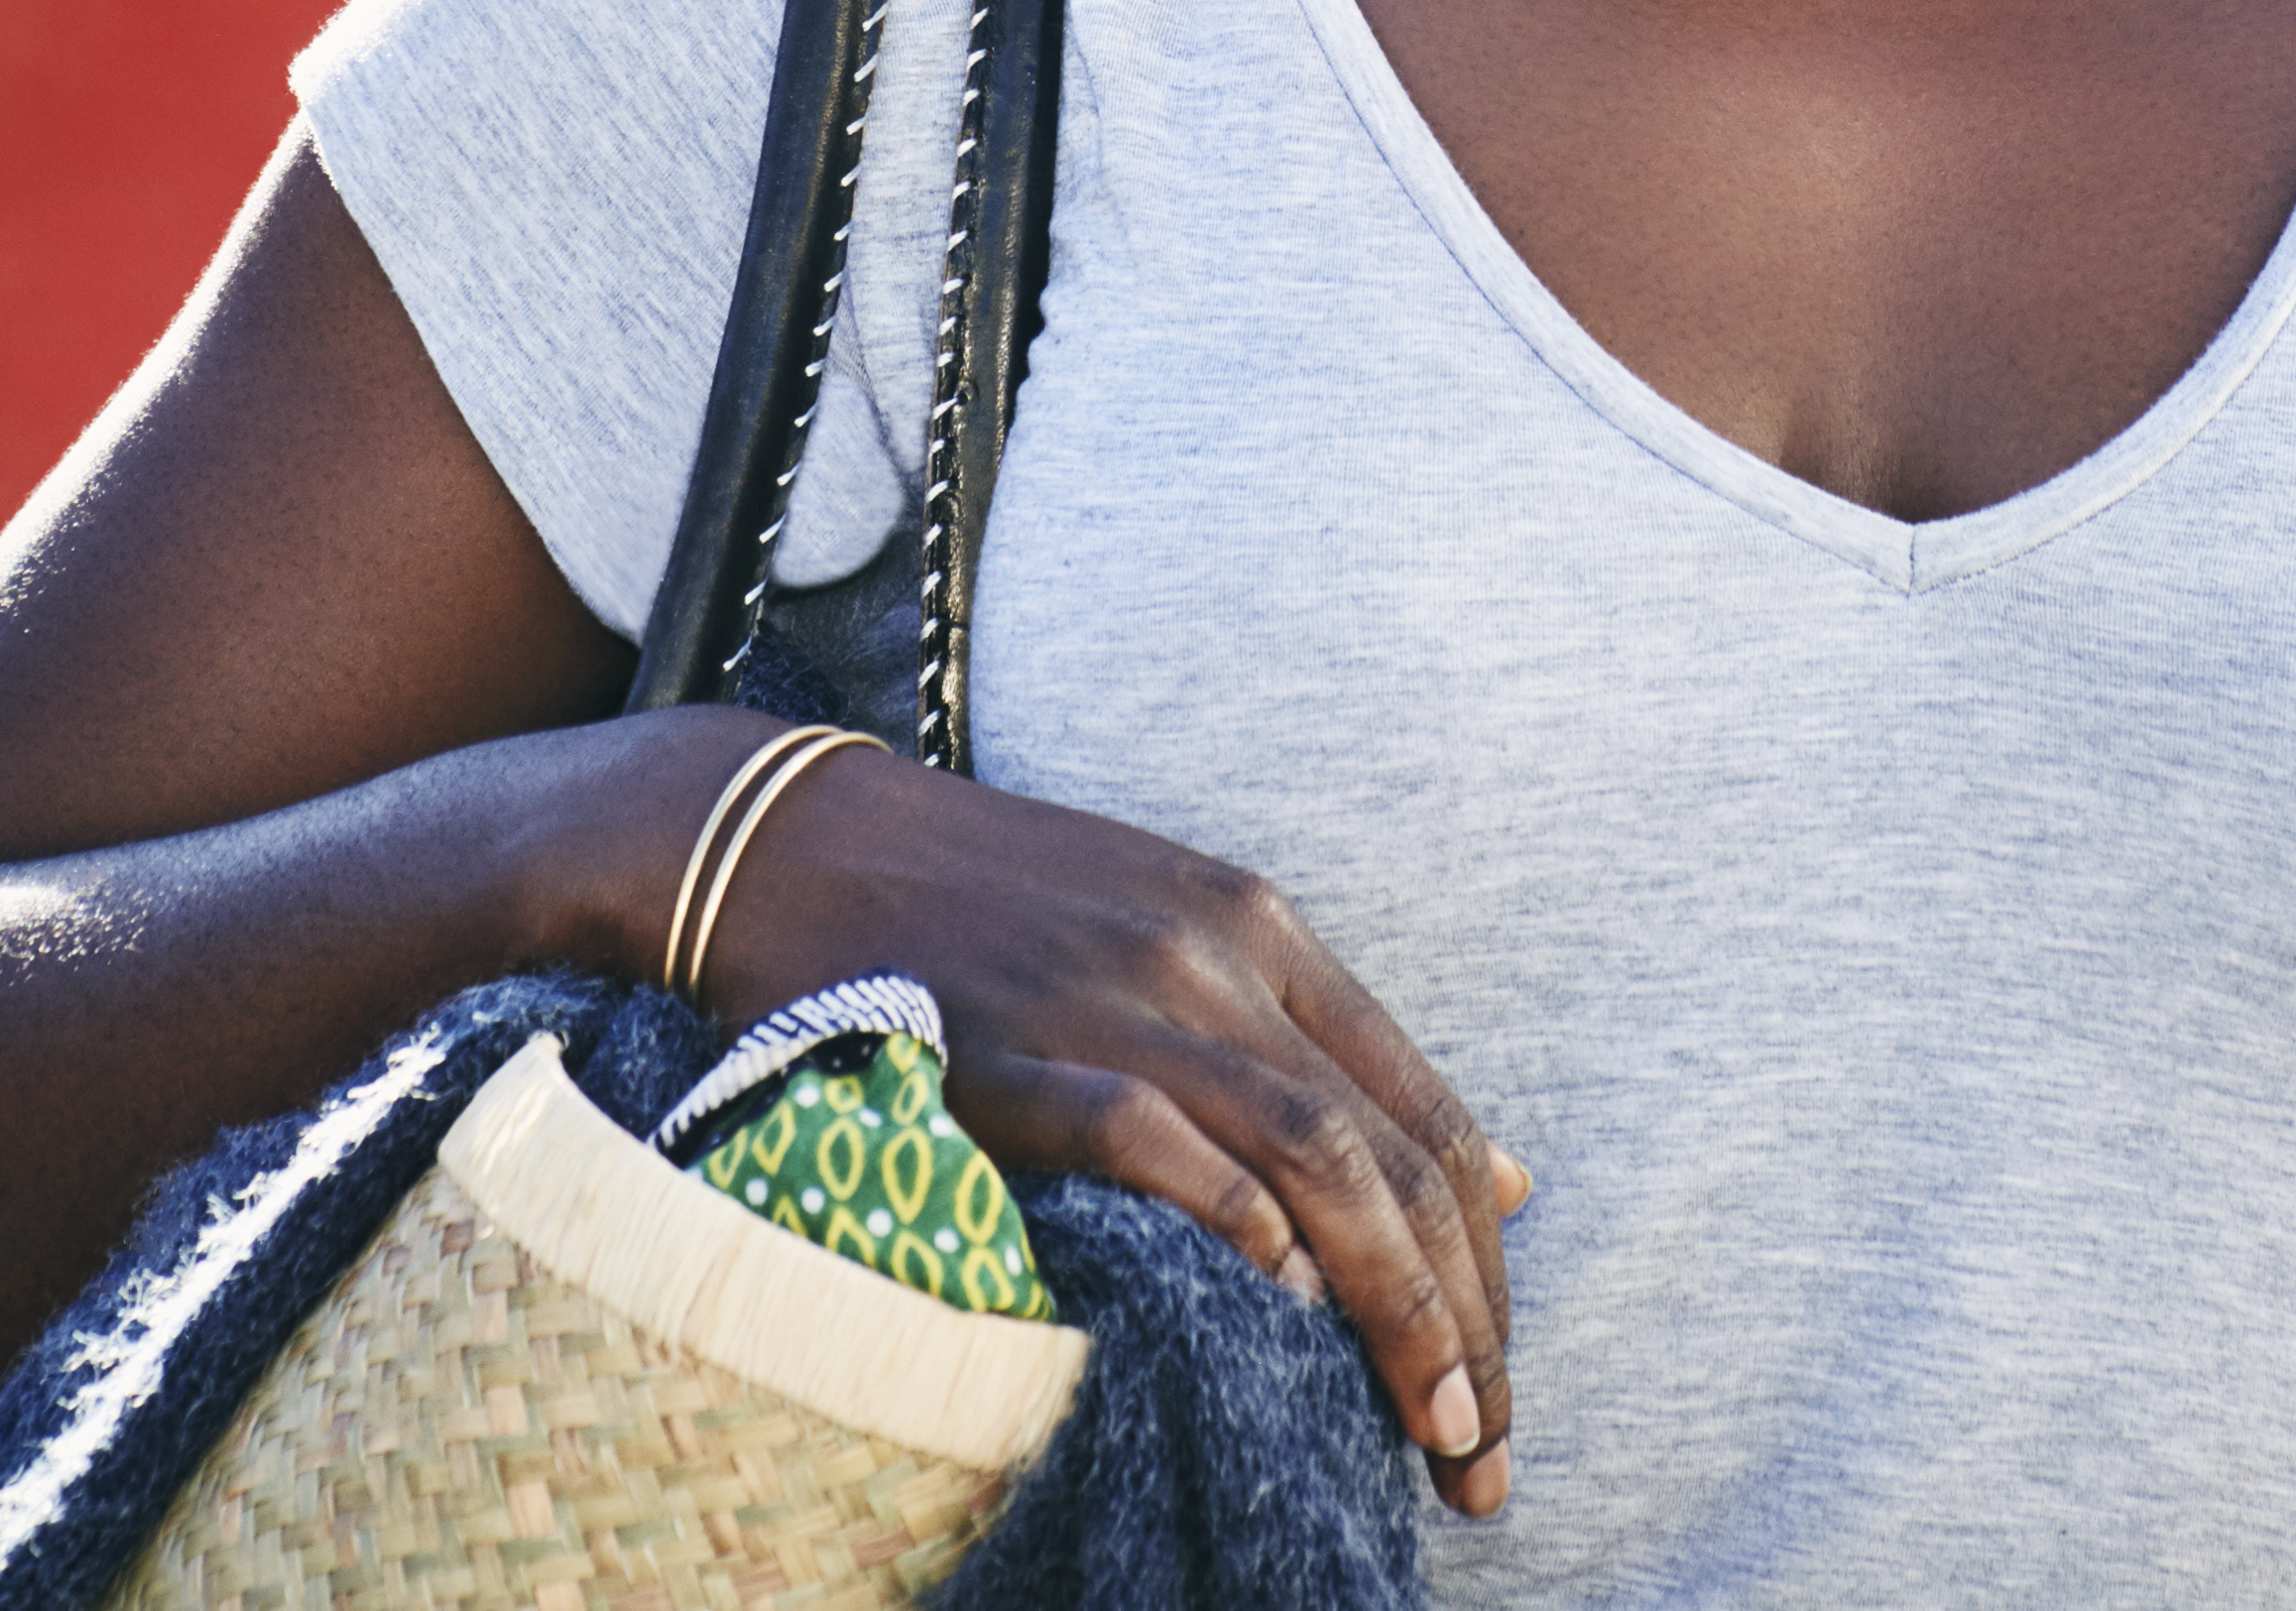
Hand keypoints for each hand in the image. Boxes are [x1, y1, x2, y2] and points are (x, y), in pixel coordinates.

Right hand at [624, 724, 1529, 1520]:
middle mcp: (1217, 958)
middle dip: (1463, 1317)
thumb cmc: (984, 907)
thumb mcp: (1175, 929)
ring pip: (1317, 1156)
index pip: (1429, 1115)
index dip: (1487, 1261)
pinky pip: (1157, 1137)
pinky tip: (1282, 1305)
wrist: (796, 844)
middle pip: (1393, 1154)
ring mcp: (1122, 1000)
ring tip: (1428, 1426)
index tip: (1499, 1381)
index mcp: (1261, 929)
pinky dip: (1233, 1216)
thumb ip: (1316, 1044)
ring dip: (1393, 1305)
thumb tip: (1499, 1176)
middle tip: (1482, 1452)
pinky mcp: (1023, 1050)